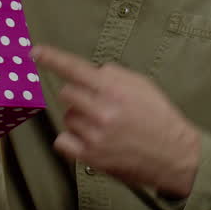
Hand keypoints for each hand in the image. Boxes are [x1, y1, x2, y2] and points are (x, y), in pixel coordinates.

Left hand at [31, 44, 200, 197]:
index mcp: (115, 90)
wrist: (175, 155)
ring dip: (79, 118)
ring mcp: (95, 136)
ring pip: (67, 117)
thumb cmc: (159, 117)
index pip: (75, 69)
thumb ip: (114, 76)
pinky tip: (90, 140)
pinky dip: (72, 139)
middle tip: (98, 104)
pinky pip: (62, 140)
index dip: (52, 58)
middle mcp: (102, 111)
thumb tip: (91, 72)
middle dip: (79, 95)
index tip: (35, 52)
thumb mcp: (142, 85)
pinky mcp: (91, 157)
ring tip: (102, 126)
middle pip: (66, 94)